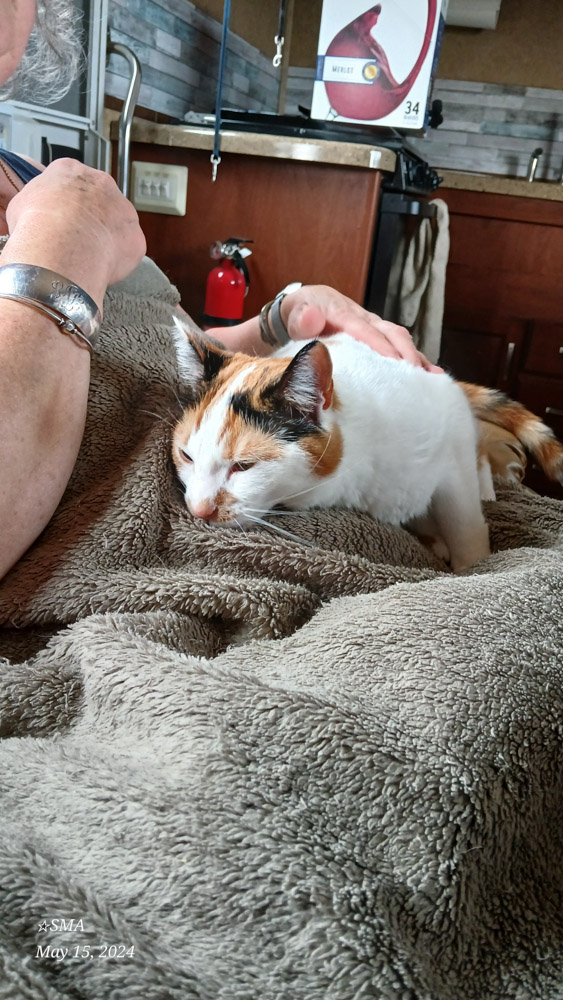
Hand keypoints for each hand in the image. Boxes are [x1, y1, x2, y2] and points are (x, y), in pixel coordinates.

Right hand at [5, 158, 145, 300]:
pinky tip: (101, 269)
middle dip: (91, 220)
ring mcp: (124, 210)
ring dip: (106, 240)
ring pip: (118, 226)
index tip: (61, 219)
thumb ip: (37, 204)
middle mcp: (102, 183)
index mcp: (71, 170)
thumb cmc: (38, 224)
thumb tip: (38, 216)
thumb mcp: (22, 204)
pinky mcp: (136, 238)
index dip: (66, 205)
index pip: (72, 183)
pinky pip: (128, 252)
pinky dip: (117, 262)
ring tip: (87, 258)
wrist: (62, 245)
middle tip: (77, 240)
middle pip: (99, 201)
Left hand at [281, 284, 442, 371]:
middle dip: (405, 353)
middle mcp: (362, 316)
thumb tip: (311, 318)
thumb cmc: (296, 314)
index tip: (394, 362)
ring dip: (416, 357)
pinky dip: (415, 361)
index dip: (379, 345)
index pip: (362, 328)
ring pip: (399, 339)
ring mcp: (372, 326)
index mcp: (341, 311)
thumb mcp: (292, 313)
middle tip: (418, 375)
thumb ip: (300, 318)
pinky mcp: (377, 337)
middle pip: (389, 331)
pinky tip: (430, 377)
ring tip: (433, 379)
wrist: (300, 310)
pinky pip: (398, 347)